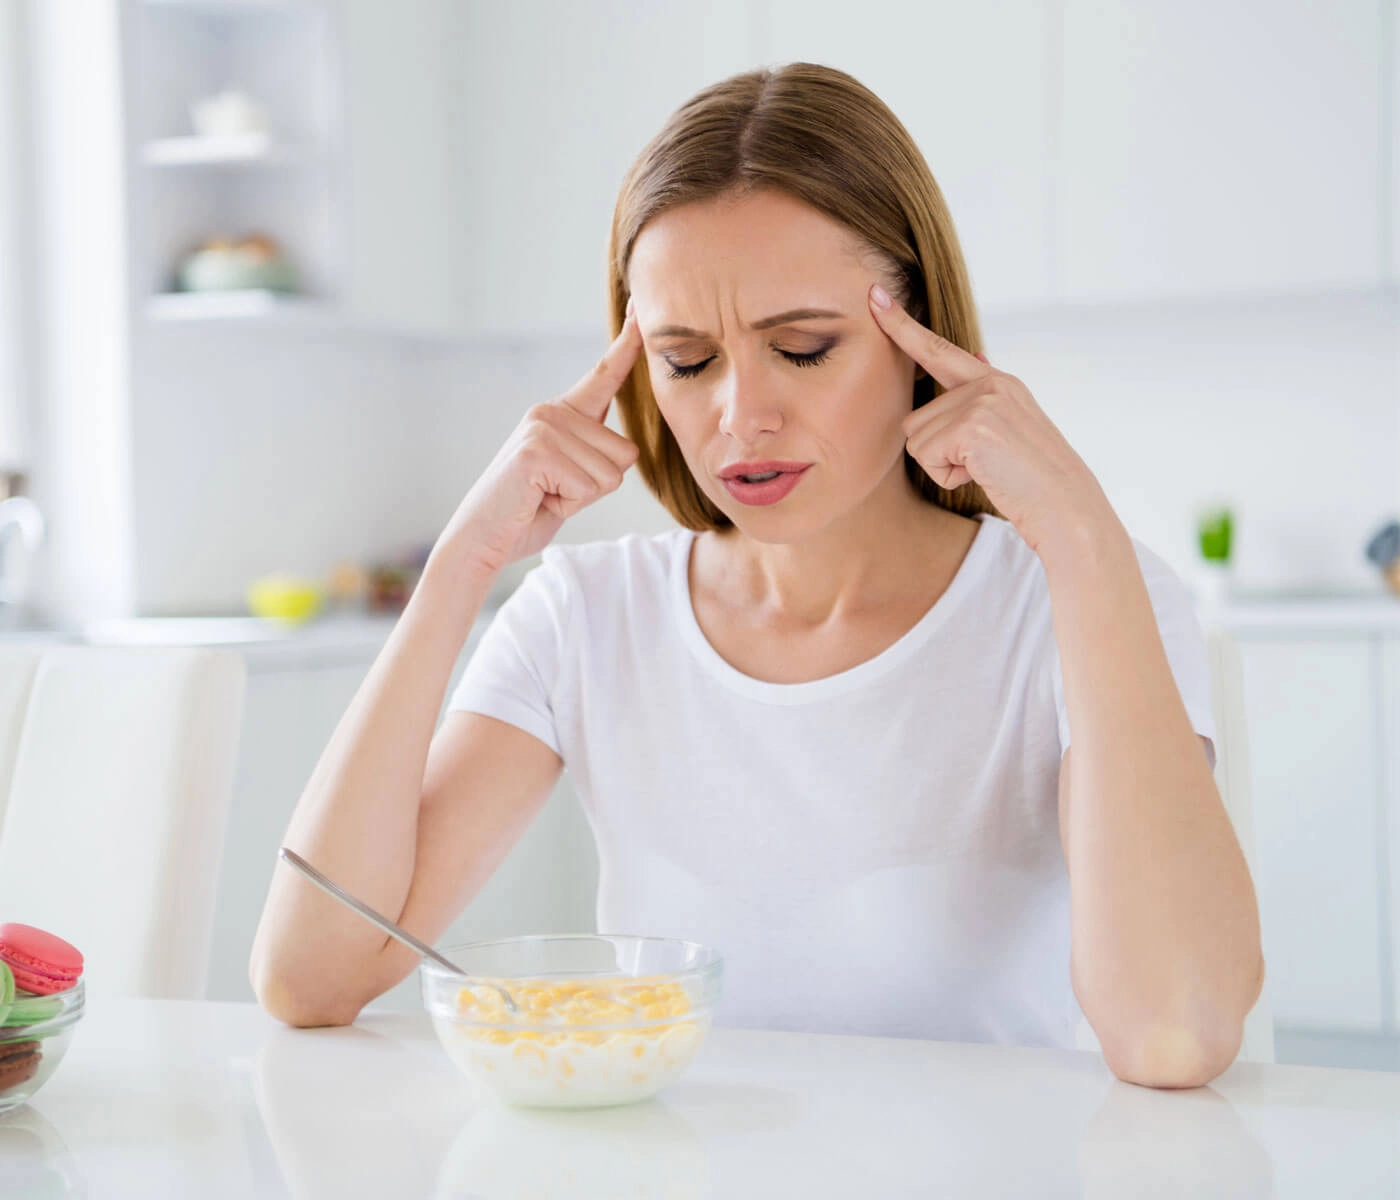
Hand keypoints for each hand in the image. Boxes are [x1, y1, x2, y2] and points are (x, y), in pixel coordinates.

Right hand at [435, 307, 643, 577]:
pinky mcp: (536, 450)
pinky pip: (589, 486)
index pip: (604, 376)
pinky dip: (569, 504)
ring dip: (582, 497)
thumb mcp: (570, 477)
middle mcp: (552, 411)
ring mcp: (542, 427)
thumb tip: (625, 449)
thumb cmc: (527, 512)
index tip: (638, 309)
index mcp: (562, 413)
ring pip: (610, 474)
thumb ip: (593, 454)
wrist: (481, 538)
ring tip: (545, 495)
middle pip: (625, 453)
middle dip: (598, 486)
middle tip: (555, 491)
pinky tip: (539, 499)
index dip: (627, 346)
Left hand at [868, 283, 1116, 558]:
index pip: (939, 350)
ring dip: (942, 465)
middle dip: (937, 452)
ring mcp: (982, 400)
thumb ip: (983, 399)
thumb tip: (978, 355)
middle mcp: (990, 382)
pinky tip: (983, 475)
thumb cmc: (1034, 482)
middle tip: (984, 465)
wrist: (1067, 507)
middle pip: (916, 418)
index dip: (902, 326)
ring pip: (916, 438)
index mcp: (997, 382)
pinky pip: (925, 454)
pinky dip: (948, 475)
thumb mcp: (1010, 428)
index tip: (874, 297)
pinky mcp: (973, 424)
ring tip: (986, 470)